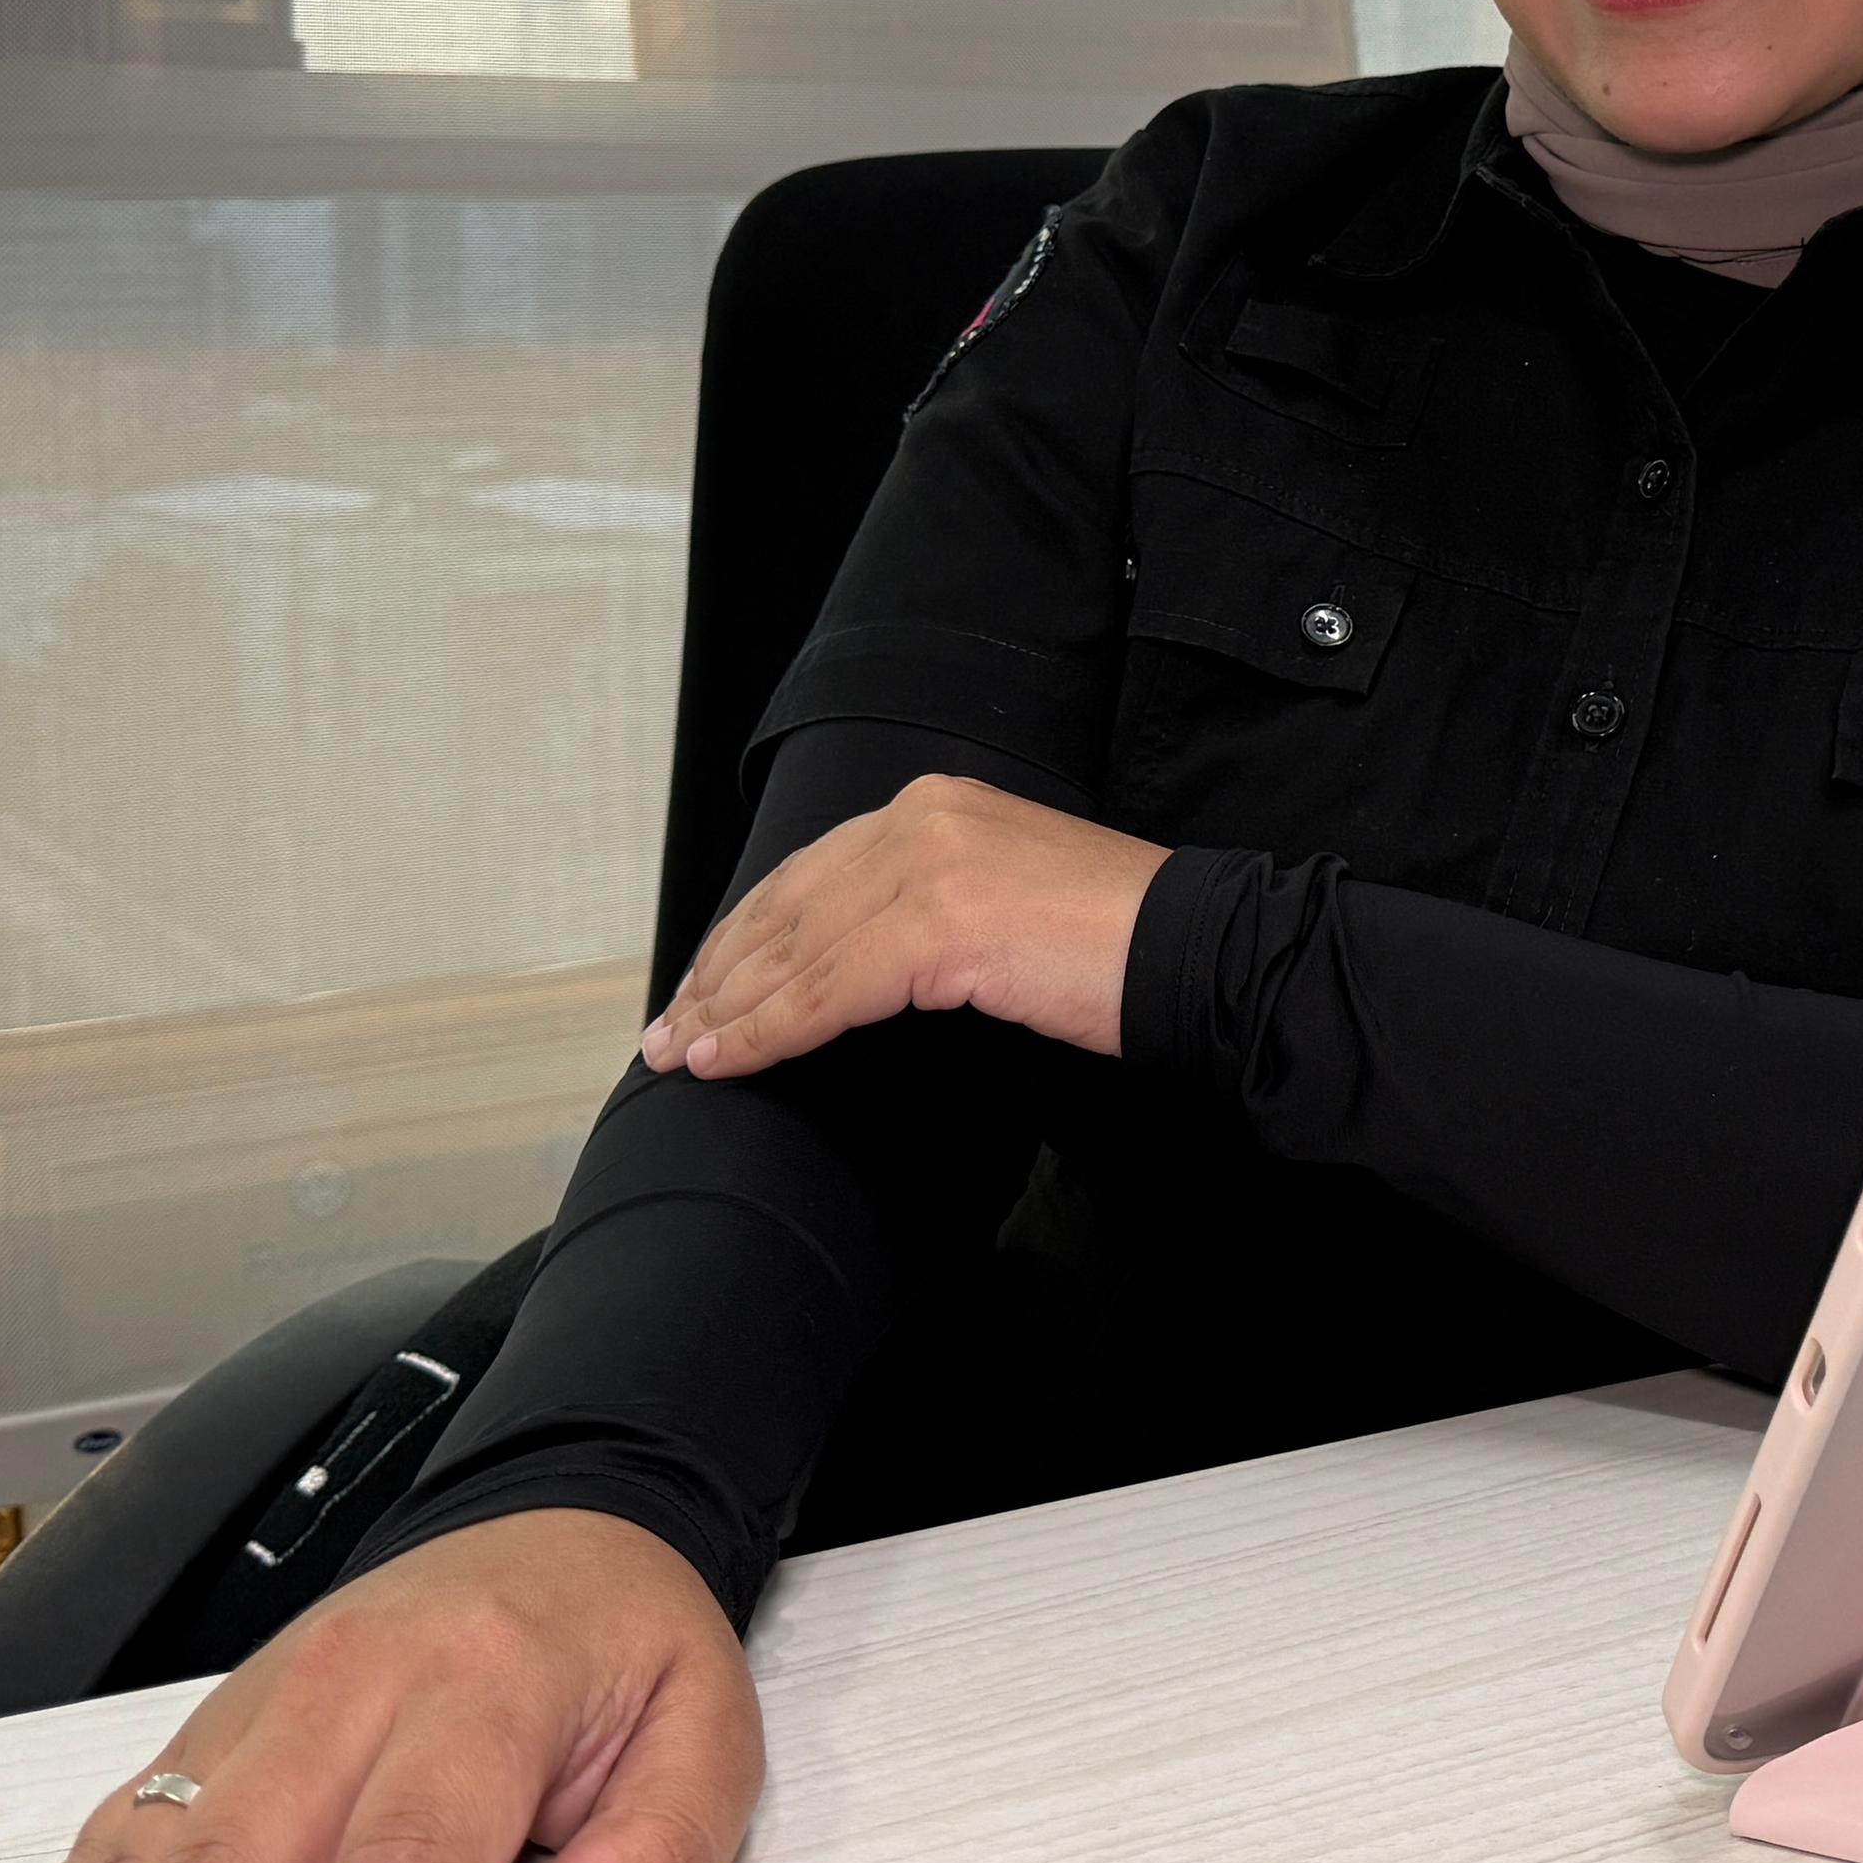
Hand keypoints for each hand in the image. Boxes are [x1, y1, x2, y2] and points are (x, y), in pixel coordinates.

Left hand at [643, 772, 1166, 1082]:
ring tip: (684, 1054)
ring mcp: (932, 864)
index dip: (746, 934)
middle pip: (788, 905)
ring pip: (796, 949)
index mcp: (938, 804)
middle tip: (670, 1031)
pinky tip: (733, 1057)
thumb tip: (849, 967)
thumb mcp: (1004, 897)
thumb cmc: (1112, 943)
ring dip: (730, 1010)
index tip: (704, 986)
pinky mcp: (942, 923)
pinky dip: (772, 1029)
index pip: (811, 873)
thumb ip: (927, 907)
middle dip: (720, 974)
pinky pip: (829, 987)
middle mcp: (924, 817)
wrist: (1191, 950)